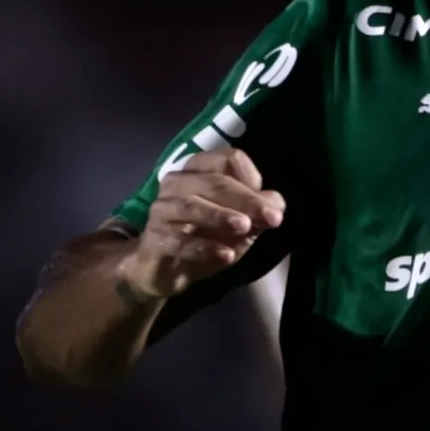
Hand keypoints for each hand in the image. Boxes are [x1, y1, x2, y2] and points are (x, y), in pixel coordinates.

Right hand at [127, 147, 284, 304]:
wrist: (166, 271)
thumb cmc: (204, 238)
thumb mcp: (239, 226)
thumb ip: (257, 212)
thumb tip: (275, 203)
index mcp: (198, 170)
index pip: (227, 159)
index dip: (251, 178)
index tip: (268, 205)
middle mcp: (177, 182)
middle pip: (214, 181)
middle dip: (246, 199)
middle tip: (271, 218)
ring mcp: (162, 209)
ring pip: (191, 205)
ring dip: (221, 215)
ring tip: (245, 227)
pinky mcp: (154, 238)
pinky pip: (179, 240)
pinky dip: (204, 248)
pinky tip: (225, 256)